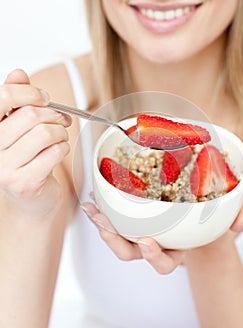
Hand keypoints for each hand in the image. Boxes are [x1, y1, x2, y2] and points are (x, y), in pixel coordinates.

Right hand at [0, 69, 71, 217]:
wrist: (31, 197)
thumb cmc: (26, 158)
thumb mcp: (19, 127)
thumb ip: (16, 100)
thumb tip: (18, 73)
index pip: (4, 97)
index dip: (30, 92)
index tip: (44, 98)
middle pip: (31, 115)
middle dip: (54, 115)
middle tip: (61, 120)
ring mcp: (5, 168)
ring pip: (45, 133)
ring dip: (61, 133)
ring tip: (60, 137)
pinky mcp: (24, 182)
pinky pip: (54, 152)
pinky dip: (64, 148)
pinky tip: (60, 151)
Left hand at [81, 200, 242, 273]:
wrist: (193, 219)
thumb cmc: (205, 224)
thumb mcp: (221, 223)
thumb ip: (234, 223)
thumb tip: (242, 220)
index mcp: (174, 250)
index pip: (163, 262)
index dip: (154, 257)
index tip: (147, 243)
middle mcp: (154, 245)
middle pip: (131, 253)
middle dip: (117, 243)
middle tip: (107, 227)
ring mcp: (140, 233)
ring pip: (117, 238)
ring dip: (103, 225)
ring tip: (94, 210)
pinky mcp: (131, 220)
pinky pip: (113, 219)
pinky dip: (102, 211)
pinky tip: (94, 199)